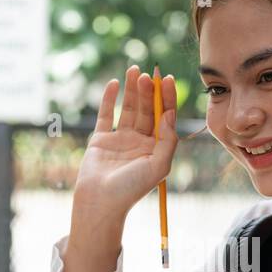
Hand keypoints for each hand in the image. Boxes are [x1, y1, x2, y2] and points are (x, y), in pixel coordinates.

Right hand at [72, 65, 177, 223]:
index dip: (167, 98)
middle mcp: (140, 142)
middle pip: (147, 110)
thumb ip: (168, 139)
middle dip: (148, 91)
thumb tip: (170, 114)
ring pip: (129, 109)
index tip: (166, 79)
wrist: (101, 202)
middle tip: (147, 74)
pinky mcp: (101, 139)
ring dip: (131, 90)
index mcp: (157, 148)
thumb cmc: (132, 188)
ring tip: (134, 70)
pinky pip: (106, 114)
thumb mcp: (159, 165)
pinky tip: (114, 83)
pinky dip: (109, 98)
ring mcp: (120, 139)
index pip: (165, 118)